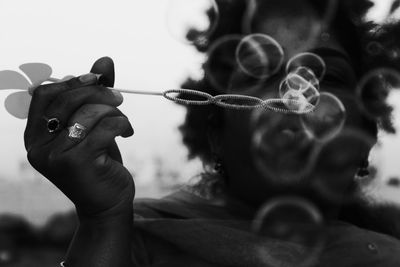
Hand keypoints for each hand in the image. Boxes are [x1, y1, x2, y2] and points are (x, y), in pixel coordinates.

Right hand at [24, 57, 134, 219]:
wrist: (107, 204)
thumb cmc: (99, 161)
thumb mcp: (93, 126)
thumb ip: (94, 94)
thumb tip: (105, 60)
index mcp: (35, 135)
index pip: (45, 93)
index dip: (72, 81)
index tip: (97, 78)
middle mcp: (38, 146)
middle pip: (66, 99)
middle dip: (98, 92)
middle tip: (119, 97)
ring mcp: (54, 156)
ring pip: (88, 113)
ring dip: (114, 112)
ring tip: (124, 123)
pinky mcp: (76, 163)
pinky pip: (105, 127)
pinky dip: (123, 124)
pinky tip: (128, 133)